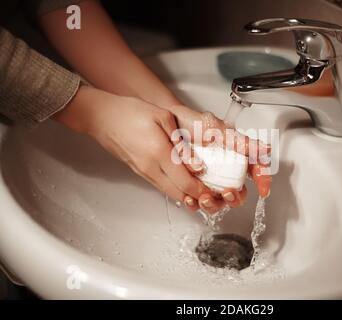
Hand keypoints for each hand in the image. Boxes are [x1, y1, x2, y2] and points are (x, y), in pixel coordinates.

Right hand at [54, 85, 211, 210]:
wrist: (102, 117)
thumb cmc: (130, 112)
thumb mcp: (163, 118)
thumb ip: (181, 144)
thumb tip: (197, 165)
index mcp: (158, 153)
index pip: (185, 182)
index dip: (201, 190)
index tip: (214, 192)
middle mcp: (150, 168)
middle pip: (178, 193)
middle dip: (196, 198)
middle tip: (211, 196)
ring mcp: (143, 172)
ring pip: (169, 192)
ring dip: (186, 195)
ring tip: (201, 192)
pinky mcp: (139, 171)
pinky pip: (160, 185)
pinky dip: (174, 188)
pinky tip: (183, 183)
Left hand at [168, 105, 271, 211]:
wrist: (168, 126)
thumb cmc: (194, 124)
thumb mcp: (219, 130)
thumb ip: (242, 142)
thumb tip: (265, 149)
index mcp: (236, 157)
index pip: (256, 172)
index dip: (263, 182)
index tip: (263, 191)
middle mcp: (225, 171)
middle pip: (238, 194)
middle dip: (235, 198)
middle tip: (227, 192)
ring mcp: (209, 181)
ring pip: (218, 202)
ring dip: (214, 205)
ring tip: (204, 198)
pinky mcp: (192, 187)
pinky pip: (197, 202)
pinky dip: (194, 204)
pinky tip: (190, 199)